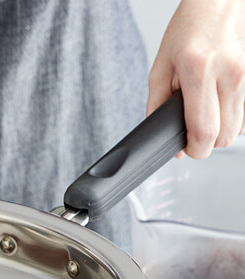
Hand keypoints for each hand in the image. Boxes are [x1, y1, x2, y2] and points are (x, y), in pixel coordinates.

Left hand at [147, 0, 244, 158]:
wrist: (218, 2)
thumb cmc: (188, 31)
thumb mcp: (161, 69)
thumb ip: (158, 107)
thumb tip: (168, 140)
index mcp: (199, 71)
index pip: (204, 131)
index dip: (195, 149)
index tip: (187, 148)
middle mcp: (229, 72)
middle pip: (223, 136)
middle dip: (206, 143)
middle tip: (193, 133)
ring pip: (238, 129)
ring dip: (220, 131)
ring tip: (206, 115)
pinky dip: (233, 119)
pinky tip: (220, 106)